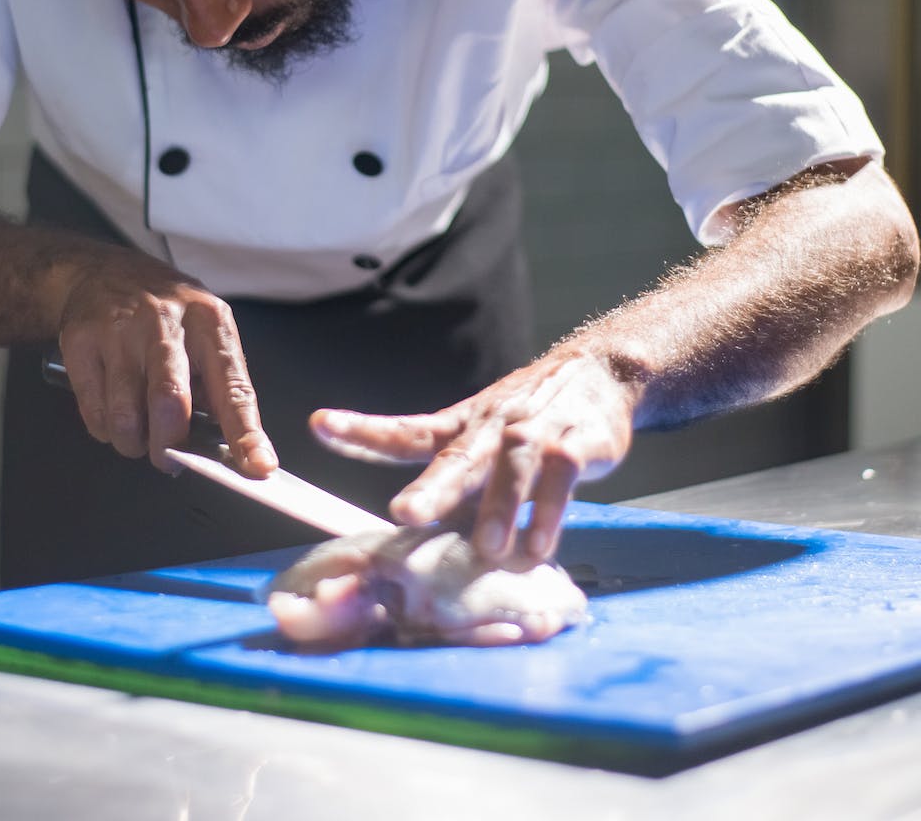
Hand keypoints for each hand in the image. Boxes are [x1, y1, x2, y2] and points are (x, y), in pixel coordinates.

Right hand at [55, 249, 276, 476]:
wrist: (100, 270)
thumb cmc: (164, 312)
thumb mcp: (203, 330)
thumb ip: (216, 383)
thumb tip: (227, 446)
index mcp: (208, 320)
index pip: (233, 386)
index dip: (245, 432)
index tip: (258, 467)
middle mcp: (164, 321)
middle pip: (170, 401)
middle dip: (170, 446)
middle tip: (169, 460)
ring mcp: (118, 330)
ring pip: (126, 416)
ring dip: (134, 443)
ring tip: (139, 434)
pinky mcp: (80, 343)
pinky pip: (95, 412)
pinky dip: (107, 429)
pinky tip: (115, 414)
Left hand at [308, 348, 636, 562]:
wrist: (600, 371)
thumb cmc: (529, 418)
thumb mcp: (482, 441)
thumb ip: (456, 487)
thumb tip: (418, 539)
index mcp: (461, 426)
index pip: (405, 430)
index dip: (362, 430)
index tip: (320, 424)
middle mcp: (492, 426)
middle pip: (455, 457)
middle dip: (431, 488)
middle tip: (405, 514)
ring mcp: (535, 430)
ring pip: (511, 464)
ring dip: (500, 506)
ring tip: (488, 548)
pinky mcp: (577, 440)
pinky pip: (562, 474)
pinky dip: (551, 509)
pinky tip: (540, 543)